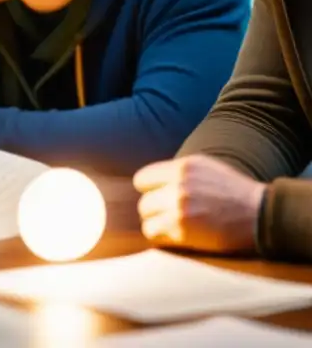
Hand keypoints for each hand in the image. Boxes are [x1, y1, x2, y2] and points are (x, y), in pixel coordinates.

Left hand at [134, 155, 266, 253]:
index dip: (150, 191)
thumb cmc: (234, 193)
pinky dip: (162, 237)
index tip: (161, 199)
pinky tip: (178, 237)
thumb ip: (177, 173)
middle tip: (172, 217)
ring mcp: (179, 207)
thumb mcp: (205, 169)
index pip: (142, 179)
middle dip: (156, 211)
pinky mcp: (182, 228)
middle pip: (144, 202)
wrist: (261, 214)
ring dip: (158, 225)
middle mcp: (179, 184)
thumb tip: (150, 184)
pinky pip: (154, 233)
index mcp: (183, 167)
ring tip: (176, 227)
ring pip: (146, 218)